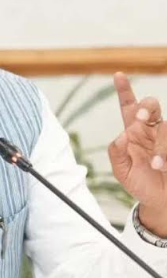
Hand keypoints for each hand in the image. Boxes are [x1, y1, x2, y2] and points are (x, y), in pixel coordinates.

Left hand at [108, 72, 166, 236]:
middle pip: (151, 107)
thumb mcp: (121, 170)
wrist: (159, 202)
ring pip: (165, 128)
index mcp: (134, 132)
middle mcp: (151, 130)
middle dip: (145, 107)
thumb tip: (121, 135)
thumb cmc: (140, 183)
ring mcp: (166, 139)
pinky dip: (165, 157)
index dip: (125, 91)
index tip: (118, 75)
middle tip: (138, 118)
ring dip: (160, 146)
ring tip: (154, 165)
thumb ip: (116, 152)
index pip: (129, 107)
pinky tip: (161, 167)